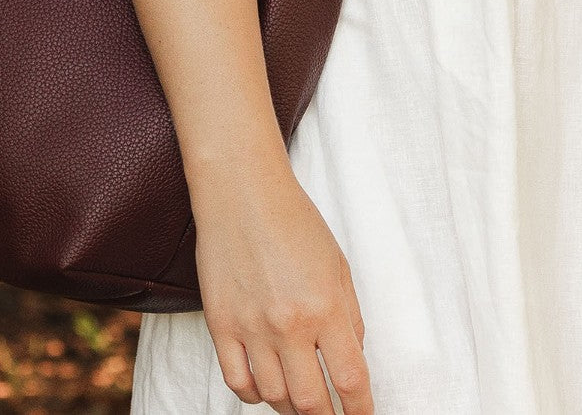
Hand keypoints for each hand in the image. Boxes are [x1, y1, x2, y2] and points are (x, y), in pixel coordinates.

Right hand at [191, 163, 372, 414]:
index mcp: (325, 306)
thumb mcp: (337, 264)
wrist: (241, 190)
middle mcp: (289, 324)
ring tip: (300, 398)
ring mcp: (251, 327)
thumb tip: (351, 357)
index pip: (350, 380)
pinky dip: (254, 394)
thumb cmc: (292, 219)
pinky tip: (266, 386)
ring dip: (291, 406)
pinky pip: (237, 382)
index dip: (361, 410)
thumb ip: (349, 315)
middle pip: (311, 402)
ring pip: (275, 398)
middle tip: (331, 413)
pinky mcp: (220, 324)